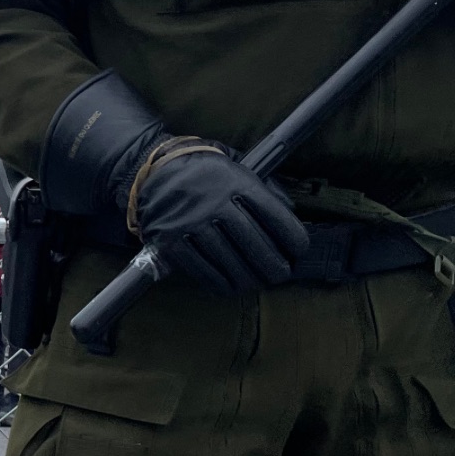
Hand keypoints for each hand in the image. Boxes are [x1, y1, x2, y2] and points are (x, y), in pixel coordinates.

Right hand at [127, 141, 308, 294]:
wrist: (156, 168)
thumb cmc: (208, 173)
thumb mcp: (241, 169)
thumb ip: (268, 192)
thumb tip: (292, 222)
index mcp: (238, 183)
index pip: (277, 219)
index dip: (294, 241)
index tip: (298, 253)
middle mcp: (215, 202)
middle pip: (256, 246)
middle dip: (274, 267)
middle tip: (279, 275)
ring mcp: (191, 222)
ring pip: (231, 262)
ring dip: (249, 280)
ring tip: (256, 283)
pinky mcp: (171, 239)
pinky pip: (202, 269)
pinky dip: (219, 283)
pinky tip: (229, 286)